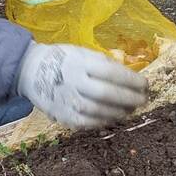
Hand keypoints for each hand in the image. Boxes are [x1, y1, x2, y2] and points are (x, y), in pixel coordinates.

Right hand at [17, 42, 146, 128]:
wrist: (31, 71)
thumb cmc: (64, 59)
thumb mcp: (83, 52)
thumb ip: (105, 64)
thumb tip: (131, 78)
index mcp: (79, 62)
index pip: (111, 73)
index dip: (131, 80)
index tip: (145, 84)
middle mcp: (72, 81)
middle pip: (106, 94)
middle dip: (129, 99)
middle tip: (143, 100)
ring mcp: (66, 100)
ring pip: (98, 111)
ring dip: (119, 112)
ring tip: (131, 109)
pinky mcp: (62, 115)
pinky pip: (87, 123)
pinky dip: (104, 121)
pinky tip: (114, 117)